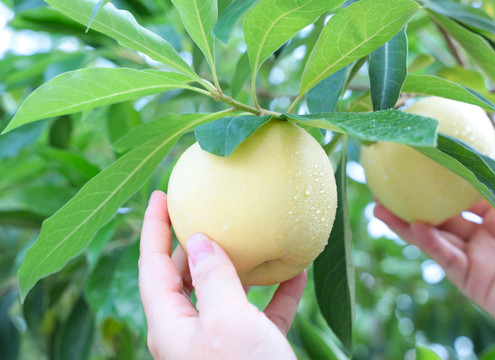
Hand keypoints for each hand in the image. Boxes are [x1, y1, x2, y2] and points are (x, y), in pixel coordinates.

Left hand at [139, 191, 306, 359]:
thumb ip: (213, 278)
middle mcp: (189, 332)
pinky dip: (275, 293)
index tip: (160, 193)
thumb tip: (200, 240)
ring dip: (236, 266)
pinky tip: (295, 273)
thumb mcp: (228, 321)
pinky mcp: (249, 350)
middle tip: (204, 209)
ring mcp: (219, 342)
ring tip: (247, 237)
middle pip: (182, 276)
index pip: (152, 266)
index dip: (153, 227)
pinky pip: (259, 313)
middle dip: (191, 242)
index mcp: (170, 325)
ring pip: (221, 292)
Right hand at [375, 129, 494, 336]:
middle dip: (412, 199)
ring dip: (406, 223)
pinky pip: (446, 258)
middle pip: (442, 212)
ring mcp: (478, 257)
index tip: (418, 156)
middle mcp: (487, 233)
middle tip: (385, 181)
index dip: (441, 174)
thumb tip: (494, 128)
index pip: (465, 189)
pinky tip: (415, 226)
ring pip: (435, 236)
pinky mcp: (472, 281)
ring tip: (378, 207)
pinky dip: (430, 242)